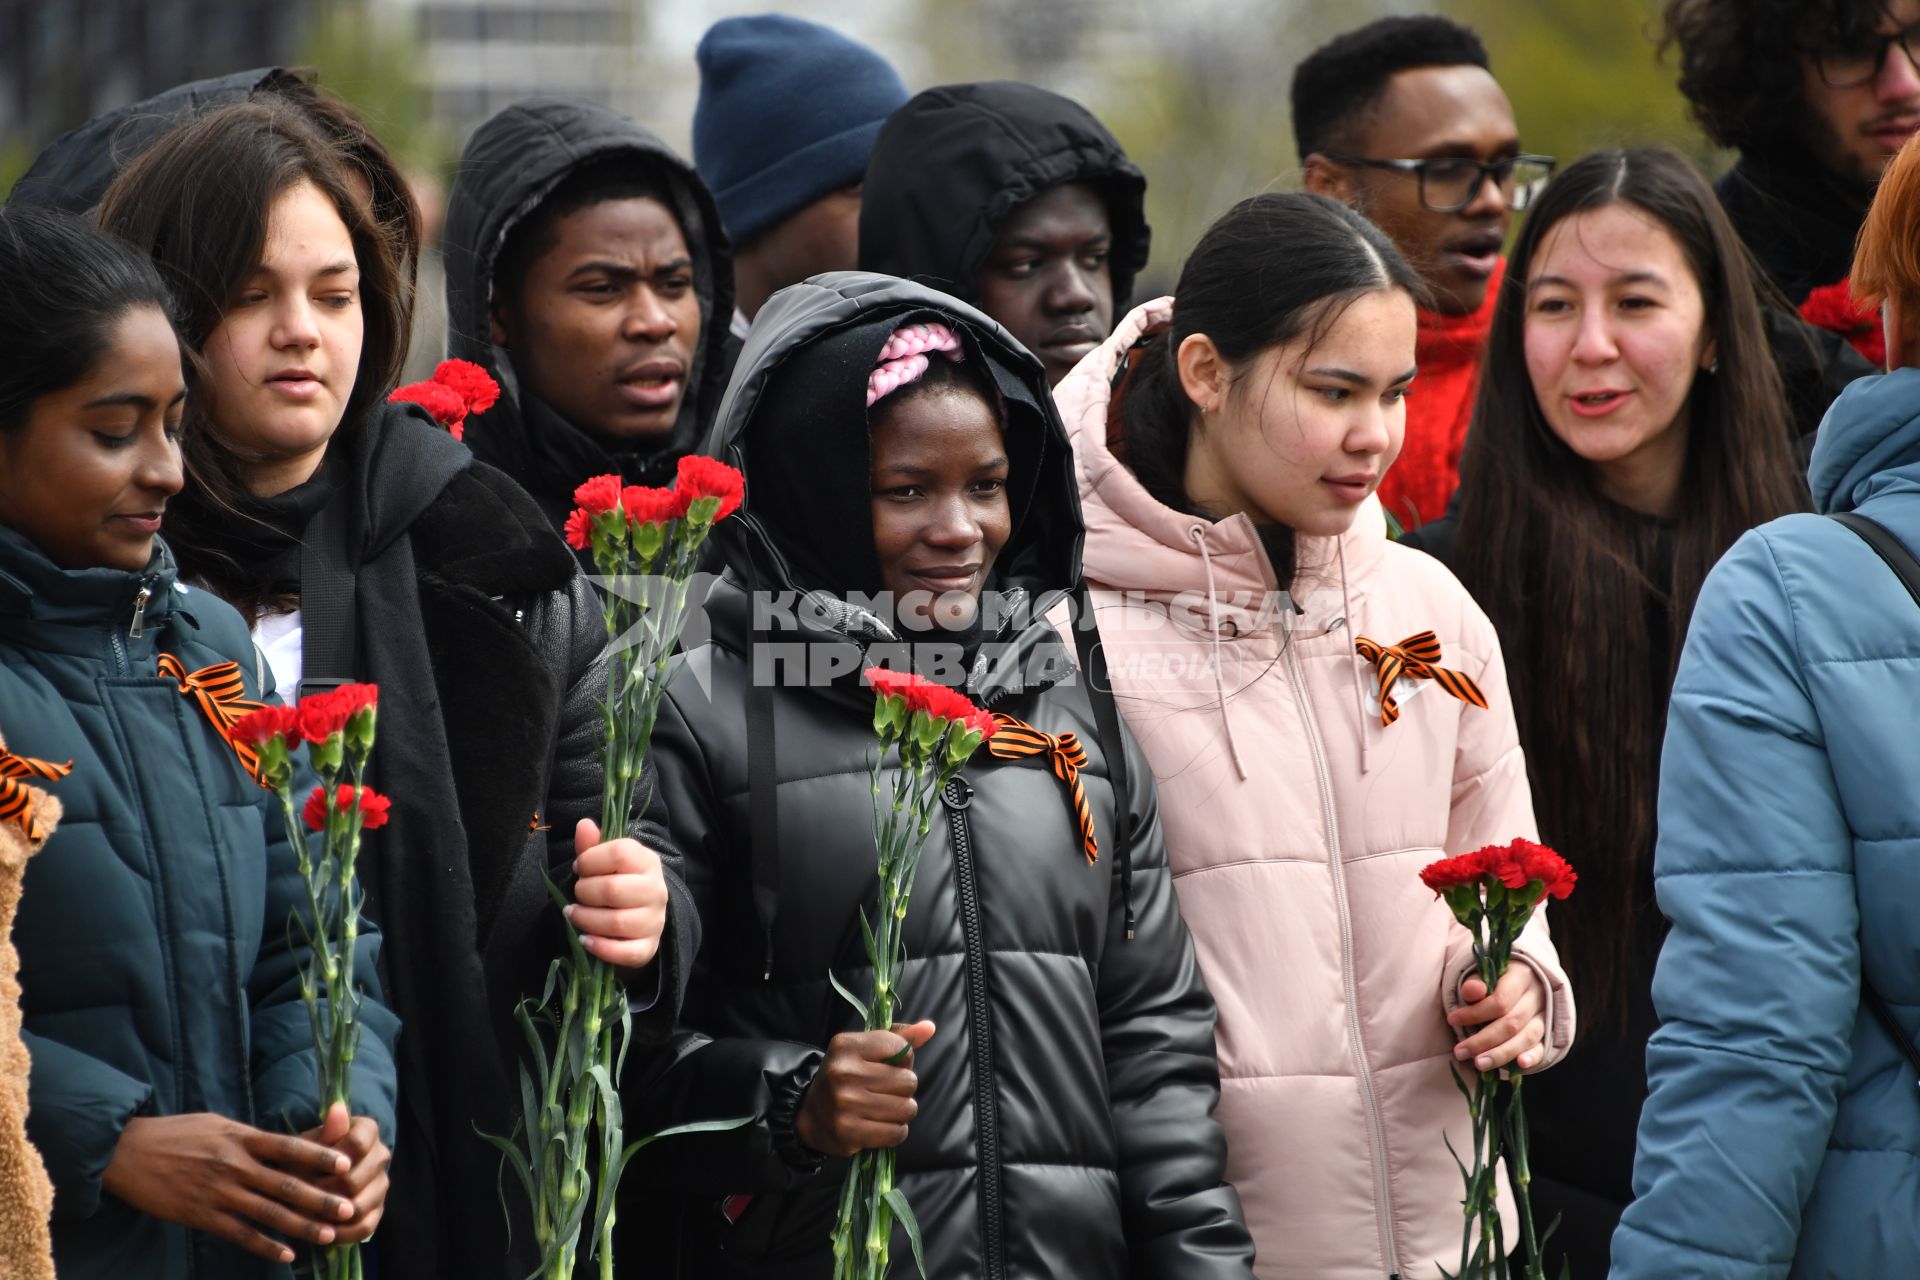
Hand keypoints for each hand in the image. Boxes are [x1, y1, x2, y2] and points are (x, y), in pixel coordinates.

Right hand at [102, 1112, 356, 1262]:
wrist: (127, 1152)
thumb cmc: (177, 1133)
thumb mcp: (218, 1123)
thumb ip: (250, 1136)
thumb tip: (284, 1143)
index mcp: (242, 1137)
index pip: (289, 1146)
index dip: (320, 1156)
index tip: (347, 1164)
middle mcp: (235, 1165)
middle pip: (286, 1184)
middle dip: (320, 1198)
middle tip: (349, 1208)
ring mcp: (219, 1192)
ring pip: (268, 1212)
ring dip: (301, 1226)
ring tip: (329, 1234)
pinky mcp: (201, 1215)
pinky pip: (240, 1233)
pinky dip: (265, 1246)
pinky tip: (286, 1255)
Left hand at [295, 1102, 391, 1243]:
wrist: (306, 1175)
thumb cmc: (304, 1155)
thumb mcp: (308, 1142)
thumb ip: (325, 1132)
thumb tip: (337, 1108)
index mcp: (368, 1131)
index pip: (356, 1145)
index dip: (328, 1161)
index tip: (303, 1168)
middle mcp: (381, 1155)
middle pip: (354, 1180)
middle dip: (322, 1193)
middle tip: (295, 1199)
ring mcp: (382, 1184)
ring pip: (359, 1206)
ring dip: (327, 1215)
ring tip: (303, 1216)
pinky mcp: (377, 1210)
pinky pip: (364, 1227)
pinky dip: (340, 1233)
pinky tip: (320, 1232)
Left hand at [565, 818, 668, 967]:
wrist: (642, 917)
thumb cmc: (619, 882)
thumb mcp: (607, 861)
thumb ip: (593, 845)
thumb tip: (584, 825)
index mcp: (647, 862)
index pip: (619, 853)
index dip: (591, 860)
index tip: (579, 868)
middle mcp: (656, 890)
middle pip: (613, 889)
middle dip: (584, 892)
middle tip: (577, 894)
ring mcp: (655, 921)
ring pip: (616, 922)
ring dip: (586, 919)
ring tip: (573, 915)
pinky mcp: (649, 947)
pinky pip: (625, 952)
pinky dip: (600, 947)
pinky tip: (585, 940)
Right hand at [794, 1022, 935, 1157]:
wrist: (808, 1115)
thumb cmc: (844, 1078)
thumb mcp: (863, 1050)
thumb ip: (897, 1037)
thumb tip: (930, 1028)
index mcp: (846, 1045)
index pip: (901, 1048)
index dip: (903, 1060)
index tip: (889, 1066)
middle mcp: (844, 1072)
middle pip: (908, 1081)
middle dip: (904, 1088)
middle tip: (885, 1091)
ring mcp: (846, 1103)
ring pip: (907, 1108)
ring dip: (901, 1111)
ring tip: (884, 1108)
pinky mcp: (850, 1132)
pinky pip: (897, 1133)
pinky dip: (895, 1131)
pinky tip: (880, 1125)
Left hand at [1448, 964, 1547, 1071]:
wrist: (1520, 981)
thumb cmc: (1495, 978)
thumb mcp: (1485, 973)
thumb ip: (1476, 982)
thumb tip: (1470, 991)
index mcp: (1522, 976)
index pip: (1500, 1000)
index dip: (1475, 1013)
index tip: (1452, 1020)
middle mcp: (1537, 996)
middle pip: (1511, 1023)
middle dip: (1483, 1040)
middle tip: (1460, 1052)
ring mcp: (1544, 1016)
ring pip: (1526, 1038)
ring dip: (1501, 1054)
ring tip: (1479, 1064)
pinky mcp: (1547, 1033)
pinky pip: (1542, 1047)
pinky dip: (1532, 1057)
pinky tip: (1519, 1065)